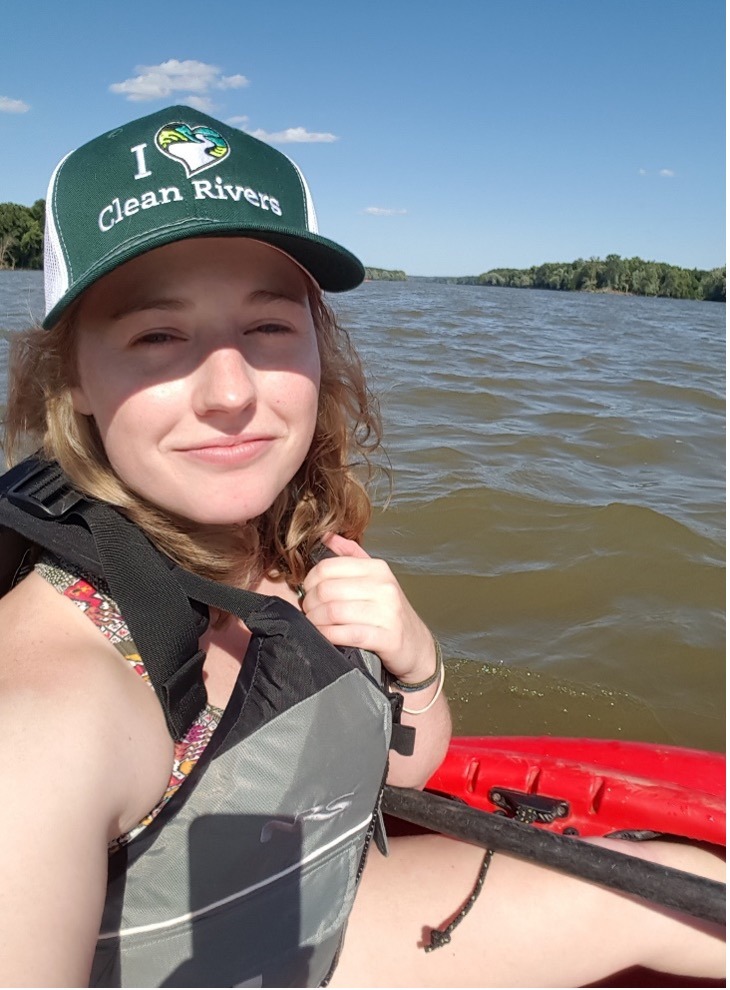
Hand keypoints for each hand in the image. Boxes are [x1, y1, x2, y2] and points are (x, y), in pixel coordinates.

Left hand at [300, 533, 436, 682]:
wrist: (416, 645)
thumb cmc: (389, 612)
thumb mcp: (375, 578)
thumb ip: (350, 555)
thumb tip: (327, 536)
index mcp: (377, 569)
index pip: (329, 566)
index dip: (310, 580)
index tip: (308, 591)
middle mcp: (383, 587)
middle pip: (327, 590)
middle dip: (310, 603)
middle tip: (309, 611)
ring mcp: (387, 612)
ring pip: (333, 612)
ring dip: (316, 621)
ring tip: (315, 624)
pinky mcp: (387, 638)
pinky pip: (346, 634)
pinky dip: (328, 635)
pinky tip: (325, 636)